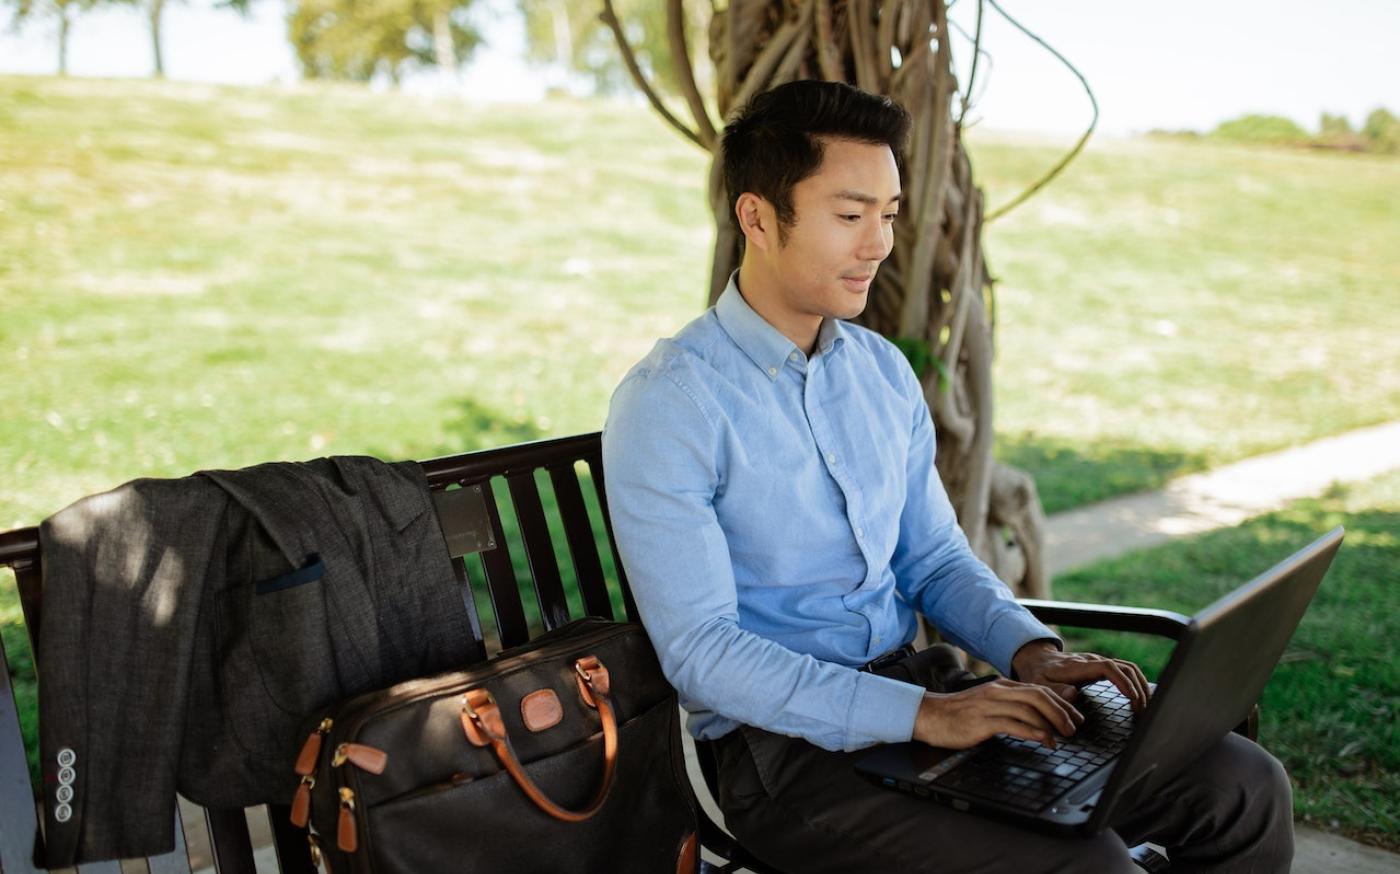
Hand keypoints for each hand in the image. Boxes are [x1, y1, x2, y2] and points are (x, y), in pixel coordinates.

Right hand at [912, 679, 1084, 749]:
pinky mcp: (981, 722)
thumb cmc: (960, 714)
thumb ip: (1015, 705)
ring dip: (1050, 724)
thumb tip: (1043, 711)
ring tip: (1060, 738)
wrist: (929, 716)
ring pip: (1028, 709)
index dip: (1062, 704)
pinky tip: (1043, 740)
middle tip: (1073, 729)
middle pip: (1038, 695)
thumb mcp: (990, 704)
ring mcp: (989, 706)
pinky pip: (1012, 724)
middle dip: (1061, 712)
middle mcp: (998, 692)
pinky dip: (1032, 732)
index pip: (1040, 689)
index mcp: (1001, 686)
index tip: (1075, 718)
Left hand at [1011, 640, 1150, 711]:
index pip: (1107, 667)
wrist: (1037, 660)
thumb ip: (1054, 690)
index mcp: (1078, 666)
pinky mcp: (1102, 667)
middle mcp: (1092, 661)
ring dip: (1141, 685)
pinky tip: (1140, 697)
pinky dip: (1136, 682)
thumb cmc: (1038, 675)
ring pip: (1128, 668)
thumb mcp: (1038, 684)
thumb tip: (1073, 694)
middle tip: (1142, 710)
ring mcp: (1098, 663)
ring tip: (1145, 706)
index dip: (1122, 681)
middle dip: (1138, 687)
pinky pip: (1125, 670)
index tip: (1132, 697)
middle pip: (1124, 667)